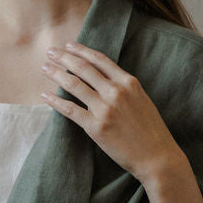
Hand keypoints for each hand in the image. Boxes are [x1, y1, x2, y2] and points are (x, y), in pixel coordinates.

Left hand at [41, 42, 182, 183]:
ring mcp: (105, 109)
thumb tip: (103, 79)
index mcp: (129, 82)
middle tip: (50, 51)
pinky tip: (45, 95)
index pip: (100, 59)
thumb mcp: (142, 99)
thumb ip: (124, 87)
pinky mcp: (95, 127)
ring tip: (45, 67)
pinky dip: (54, 101)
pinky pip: (69, 109)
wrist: (157, 157)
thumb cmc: (151, 130)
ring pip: (73, 84)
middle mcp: (116, 92)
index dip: (82, 50)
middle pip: (83, 68)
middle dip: (64, 57)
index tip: (69, 45)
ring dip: (56, 74)